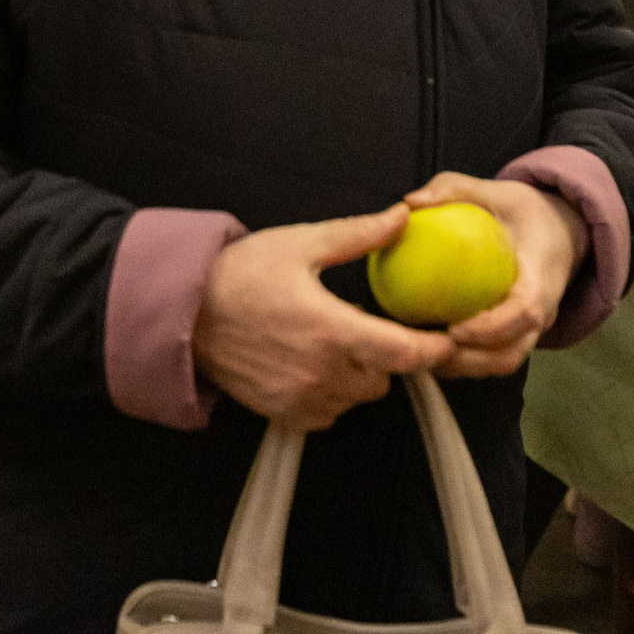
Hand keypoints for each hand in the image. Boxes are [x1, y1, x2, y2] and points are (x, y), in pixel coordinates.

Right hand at [195, 206, 453, 431]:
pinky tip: (310, 362)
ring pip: (358, 396)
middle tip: (363, 324)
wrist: (185, 315)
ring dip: (358, 373)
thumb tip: (401, 218)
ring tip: (332, 340)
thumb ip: (357, 235)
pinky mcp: (285, 415)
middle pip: (384, 377)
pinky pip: (329, 412)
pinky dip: (330, 392)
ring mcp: (302, 399)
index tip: (449, 339)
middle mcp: (320, 373)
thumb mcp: (300, 244)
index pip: (403, 353)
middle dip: (386, 354)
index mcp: (330, 329)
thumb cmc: (240, 274)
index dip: (434, 350)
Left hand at [401, 172, 588, 379]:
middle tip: (429, 351)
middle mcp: (544, 311)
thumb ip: (456, 188)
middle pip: (512, 353)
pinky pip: (495, 357)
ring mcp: (533, 329)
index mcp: (542, 276)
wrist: (561, 230)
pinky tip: (431, 349)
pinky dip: (467, 361)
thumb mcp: (496, 191)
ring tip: (425, 357)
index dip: (492, 328)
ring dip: (466, 367)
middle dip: (472, 362)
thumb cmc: (525, 212)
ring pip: (503, 363)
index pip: (525, 312)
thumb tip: (411, 201)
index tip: (455, 330)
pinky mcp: (519, 335)